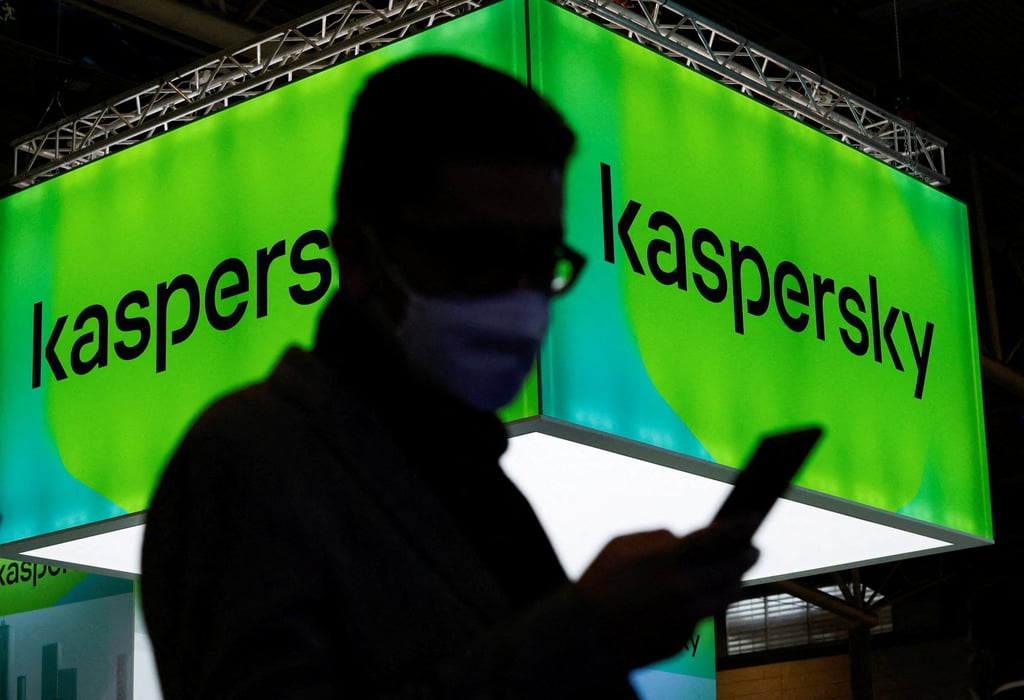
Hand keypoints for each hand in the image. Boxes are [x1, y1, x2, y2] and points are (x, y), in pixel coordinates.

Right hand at [575, 522, 758, 667]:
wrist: (583, 635)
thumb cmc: (598, 585)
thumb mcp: (619, 546)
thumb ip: (655, 538)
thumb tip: (679, 538)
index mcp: (668, 560)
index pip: (717, 537)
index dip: (740, 526)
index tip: (755, 519)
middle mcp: (683, 589)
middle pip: (731, 569)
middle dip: (746, 556)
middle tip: (753, 549)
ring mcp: (686, 617)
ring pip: (725, 596)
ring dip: (732, 582)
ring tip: (733, 574)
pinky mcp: (683, 639)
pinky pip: (702, 617)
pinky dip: (703, 606)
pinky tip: (699, 598)